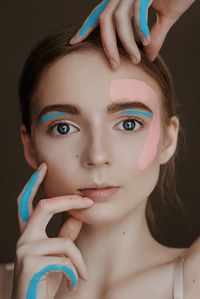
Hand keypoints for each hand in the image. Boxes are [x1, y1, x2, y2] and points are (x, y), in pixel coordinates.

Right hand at [12, 162, 93, 298]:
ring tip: (82, 274)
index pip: (26, 203)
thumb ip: (65, 235)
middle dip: (67, 201)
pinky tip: (73, 282)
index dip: (32, 184)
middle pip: (43, 207)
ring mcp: (24, 251)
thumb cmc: (45, 281)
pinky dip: (75, 271)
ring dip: (78, 260)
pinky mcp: (30, 264)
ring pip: (64, 243)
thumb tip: (78, 216)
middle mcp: (23, 239)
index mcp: (29, 235)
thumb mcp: (58, 256)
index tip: (43, 167)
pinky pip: (65, 259)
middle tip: (87, 201)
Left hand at [69, 0, 194, 68]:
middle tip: (112, 65)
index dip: (86, 28)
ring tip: (135, 59)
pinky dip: (141, 30)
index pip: (100, 14)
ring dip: (127, 43)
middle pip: (104, 20)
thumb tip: (148, 56)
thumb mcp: (164, 17)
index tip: (74, 42)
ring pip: (119, 19)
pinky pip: (138, 12)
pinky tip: (147, 42)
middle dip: (106, 45)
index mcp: (123, 0)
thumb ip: (153, 36)